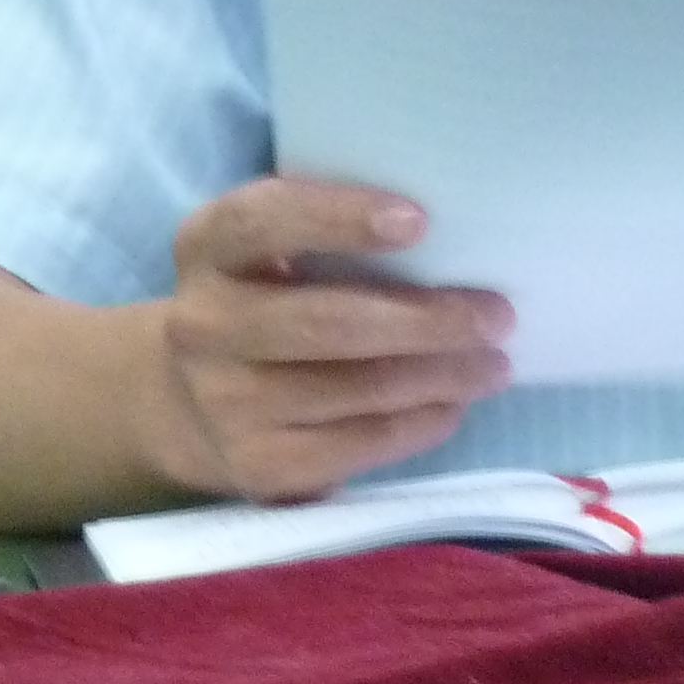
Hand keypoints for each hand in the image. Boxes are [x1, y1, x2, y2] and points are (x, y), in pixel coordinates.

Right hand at [134, 175, 513, 505]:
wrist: (186, 399)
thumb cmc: (262, 297)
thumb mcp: (267, 249)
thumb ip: (326, 231)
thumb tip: (451, 239)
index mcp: (207, 246)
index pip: (267, 220)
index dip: (341, 218)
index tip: (420, 221)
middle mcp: (203, 325)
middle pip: (328, 322)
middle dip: (425, 320)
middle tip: (497, 314)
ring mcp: (227, 403)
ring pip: (356, 389)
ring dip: (441, 376)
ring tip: (494, 362)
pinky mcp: (259, 466)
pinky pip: (358, 445)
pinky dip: (419, 423)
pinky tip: (453, 404)